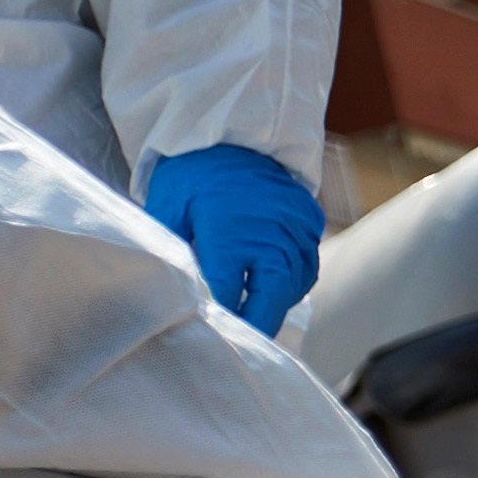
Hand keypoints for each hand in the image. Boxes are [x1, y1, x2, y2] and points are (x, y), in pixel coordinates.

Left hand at [141, 144, 323, 337]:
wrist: (233, 131)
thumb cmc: (192, 174)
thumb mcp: (167, 210)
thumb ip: (173, 255)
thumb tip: (175, 296)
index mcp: (231, 232)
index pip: (229, 295)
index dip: (221, 321)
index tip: (209, 339)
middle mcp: (272, 233)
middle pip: (272, 298)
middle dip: (256, 325)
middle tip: (239, 345)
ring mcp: (297, 227)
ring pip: (294, 285)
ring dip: (274, 305)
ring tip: (251, 319)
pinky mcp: (309, 221)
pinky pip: (306, 266)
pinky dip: (289, 283)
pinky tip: (268, 290)